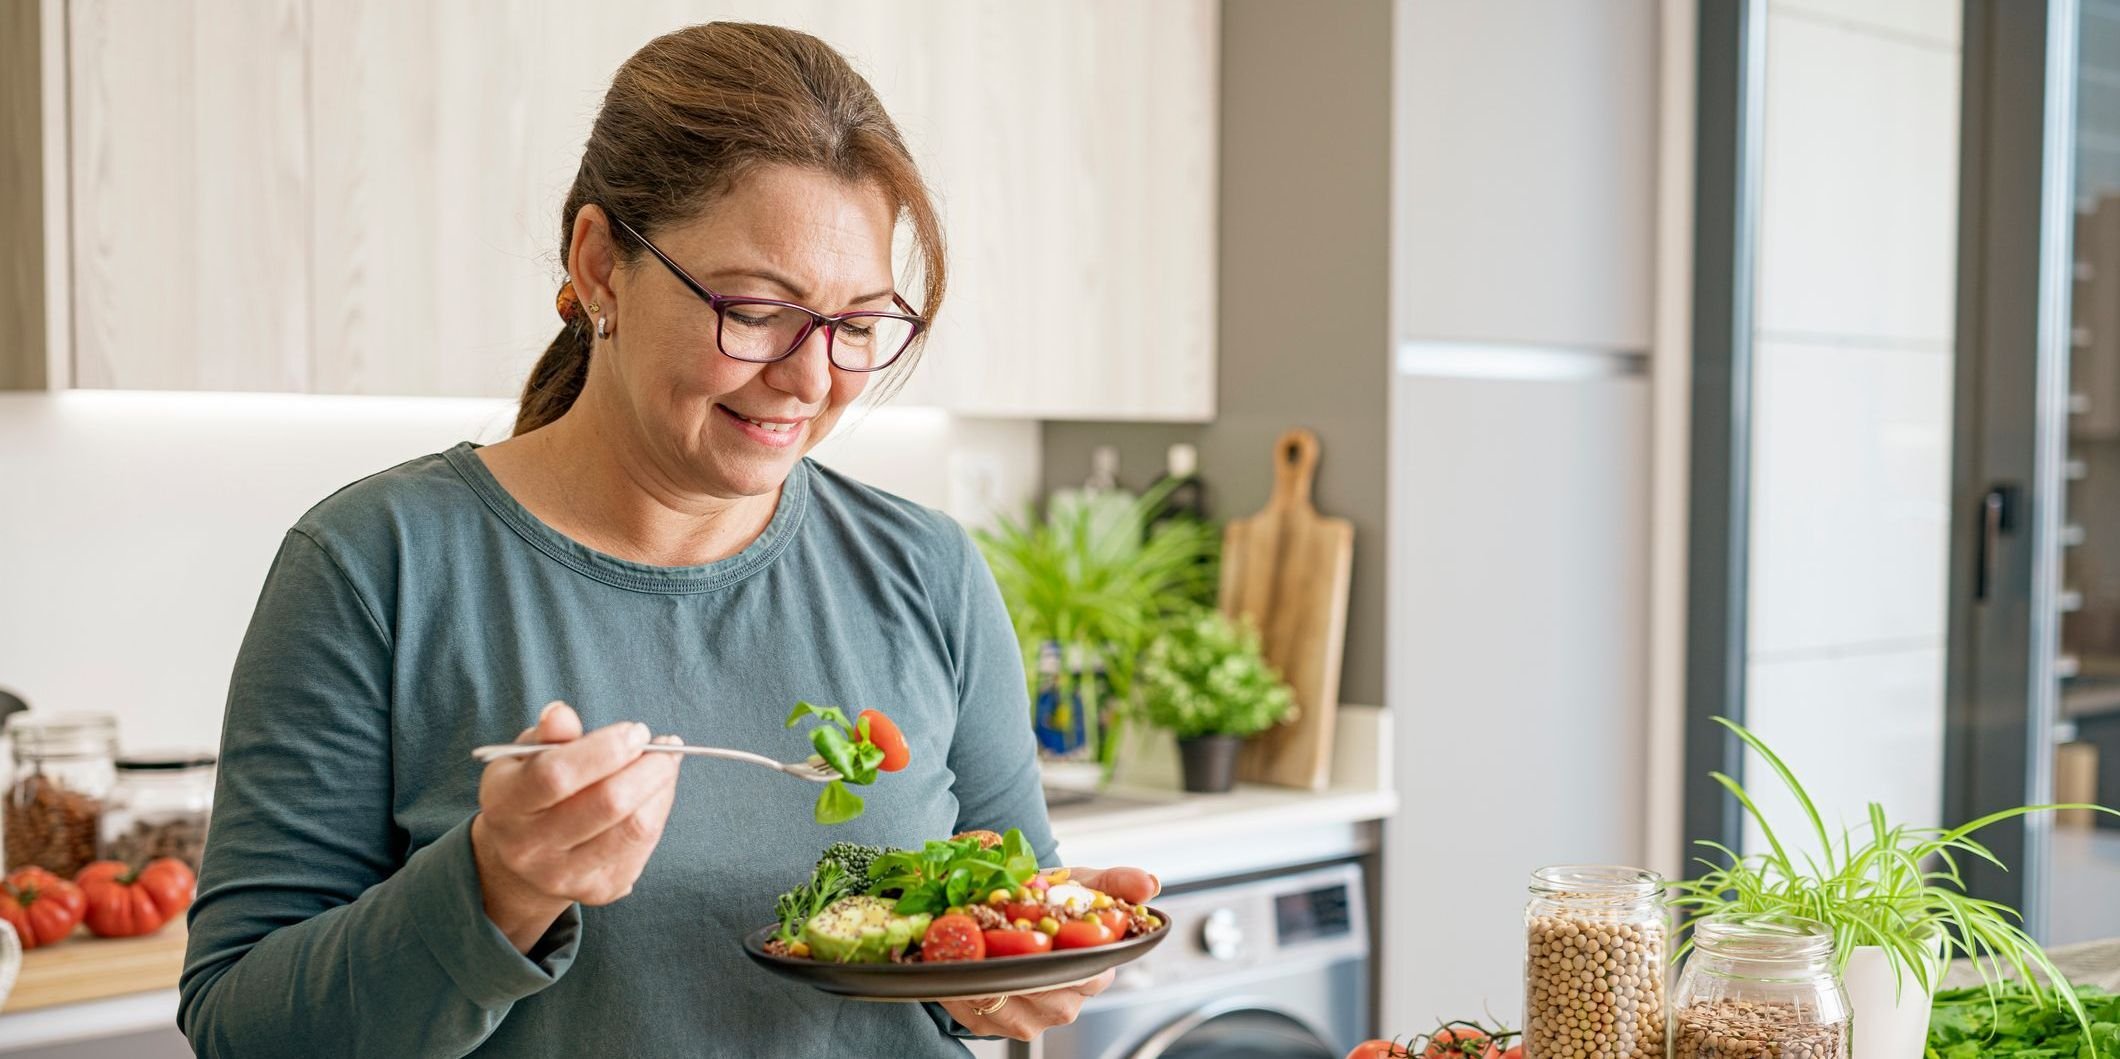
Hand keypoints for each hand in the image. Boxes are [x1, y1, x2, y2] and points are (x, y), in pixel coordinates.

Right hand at [470, 701, 682, 952]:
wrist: (524, 858)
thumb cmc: (532, 789)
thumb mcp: (526, 757)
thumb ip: (547, 735)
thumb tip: (560, 714)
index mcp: (505, 804)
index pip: (555, 775)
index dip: (604, 749)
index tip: (636, 730)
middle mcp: (530, 848)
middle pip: (607, 804)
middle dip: (648, 767)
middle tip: (664, 744)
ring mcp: (565, 876)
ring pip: (635, 827)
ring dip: (661, 787)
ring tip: (666, 761)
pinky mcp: (600, 890)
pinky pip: (645, 844)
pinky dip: (660, 809)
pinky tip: (657, 790)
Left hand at [939, 865, 1159, 1040]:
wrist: (1010, 908)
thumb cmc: (1050, 900)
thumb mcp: (1082, 884)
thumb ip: (1115, 883)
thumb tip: (1150, 883)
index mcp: (1095, 970)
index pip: (1089, 974)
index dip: (1064, 958)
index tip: (1041, 937)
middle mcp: (1067, 1001)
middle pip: (1048, 998)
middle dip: (1020, 971)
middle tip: (994, 943)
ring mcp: (1032, 1020)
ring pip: (1012, 1012)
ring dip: (986, 982)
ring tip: (969, 952)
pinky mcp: (995, 1026)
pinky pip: (977, 1017)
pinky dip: (962, 993)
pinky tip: (955, 968)